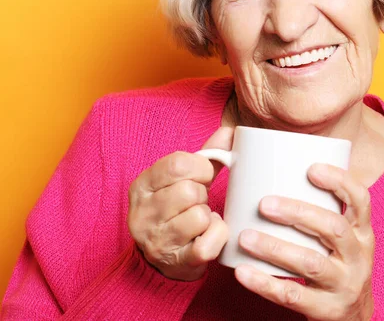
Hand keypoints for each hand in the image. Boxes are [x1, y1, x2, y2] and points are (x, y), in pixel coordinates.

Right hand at [127, 127, 232, 280]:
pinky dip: (217, 238)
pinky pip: (208, 244)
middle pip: (189, 191)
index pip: (177, 164)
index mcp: (143, 185)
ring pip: (199, 217)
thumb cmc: (177, 210)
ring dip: (208, 217)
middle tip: (198, 203)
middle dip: (202, 195)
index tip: (204, 175)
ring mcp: (157, 239)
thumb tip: (230, 132)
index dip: (201, 168)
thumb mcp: (184, 179)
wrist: (164, 258)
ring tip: (200, 221)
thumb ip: (207, 155)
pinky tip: (207, 236)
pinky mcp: (176, 261)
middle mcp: (143, 213)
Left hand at [234, 163, 374, 320]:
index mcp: (363, 233)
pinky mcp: (327, 309)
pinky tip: (242, 272)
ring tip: (245, 236)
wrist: (355, 319)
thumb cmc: (339, 266)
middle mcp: (358, 257)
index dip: (339, 181)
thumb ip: (323, 214)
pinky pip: (293, 295)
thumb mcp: (344, 240)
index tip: (311, 169)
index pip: (361, 200)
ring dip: (275, 248)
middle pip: (333, 228)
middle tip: (264, 204)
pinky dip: (265, 283)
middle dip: (298, 212)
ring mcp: (344, 284)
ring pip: (311, 263)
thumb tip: (279, 173)